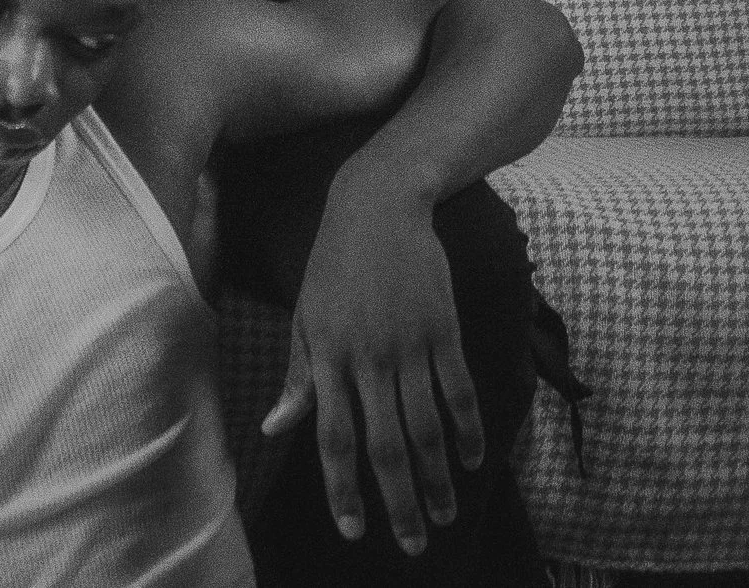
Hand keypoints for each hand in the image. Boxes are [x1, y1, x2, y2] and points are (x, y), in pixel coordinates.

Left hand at [259, 189, 482, 554]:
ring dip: (438, 478)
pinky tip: (474, 459)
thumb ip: (297, 376)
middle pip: (386, 444)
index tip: (353, 530)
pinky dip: (469, 429)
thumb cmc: (332, 264)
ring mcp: (409, 344)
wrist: (379, 204)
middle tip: (414, 543)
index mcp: (327, 357)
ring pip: (426, 427)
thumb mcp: (304, 316)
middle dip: (399, 501)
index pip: (333, 438)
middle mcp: (368, 358)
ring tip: (446, 513)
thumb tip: (274, 427)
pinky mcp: (443, 328)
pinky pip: (458, 390)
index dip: (343, 488)